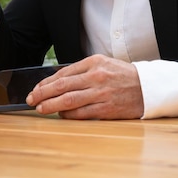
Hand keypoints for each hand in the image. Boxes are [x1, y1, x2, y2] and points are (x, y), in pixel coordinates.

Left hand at [26, 54, 143, 119]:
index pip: (63, 73)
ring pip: (69, 101)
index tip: (36, 88)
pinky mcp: (106, 109)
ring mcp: (101, 94)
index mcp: (94, 63)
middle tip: (31, 99)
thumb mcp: (103, 64)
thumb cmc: (122, 76)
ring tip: (41, 108)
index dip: (46, 82)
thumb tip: (58, 82)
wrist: (147, 88)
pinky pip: (81, 114)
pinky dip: (68, 115)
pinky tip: (61, 115)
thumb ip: (82, 71)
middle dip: (43, 93)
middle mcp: (96, 77)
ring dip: (51, 105)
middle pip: (62, 86)